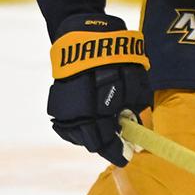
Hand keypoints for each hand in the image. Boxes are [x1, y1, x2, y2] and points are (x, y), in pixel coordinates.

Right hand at [46, 13, 151, 165]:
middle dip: (106, 143)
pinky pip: (68, 122)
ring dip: (91, 134)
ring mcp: (64, 110)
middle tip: (119, 139)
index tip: (127, 157)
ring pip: (77, 134)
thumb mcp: (136, 88)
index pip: (106, 146)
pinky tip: (89, 118)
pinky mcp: (57, 102)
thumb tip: (138, 131)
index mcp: (97, 115)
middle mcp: (76, 117)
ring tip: (104, 126)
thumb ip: (136, 113)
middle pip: (90, 142)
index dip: (118, 153)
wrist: (85, 38)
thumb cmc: (116, 61)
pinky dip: (79, 124)